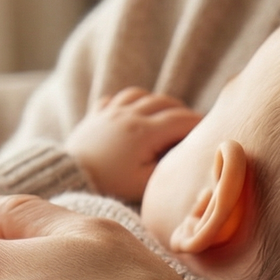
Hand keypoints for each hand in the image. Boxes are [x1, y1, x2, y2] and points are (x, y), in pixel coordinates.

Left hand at [64, 87, 200, 201]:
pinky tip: (134, 112)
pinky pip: (116, 98)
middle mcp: (128, 114)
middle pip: (164, 101)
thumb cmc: (110, 185)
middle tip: (192, 123)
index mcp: (144, 131)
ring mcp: (110, 112)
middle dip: (182, 110)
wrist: (70, 179)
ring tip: (166, 115)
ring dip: (157, 102)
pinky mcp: (95, 115)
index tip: (209, 128)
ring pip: (141, 94)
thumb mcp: (145, 183)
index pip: (181, 119)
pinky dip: (130, 101)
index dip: (199, 122)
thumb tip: (186, 154)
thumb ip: (169, 166)